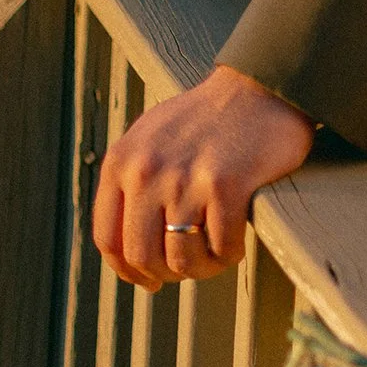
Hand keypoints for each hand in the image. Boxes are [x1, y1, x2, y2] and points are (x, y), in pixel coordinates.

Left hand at [93, 64, 315, 289]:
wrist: (259, 87)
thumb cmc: (207, 118)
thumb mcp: (150, 139)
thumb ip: (131, 182)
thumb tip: (125, 249)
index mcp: (121, 162)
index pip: (108, 238)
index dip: (127, 270)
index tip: (148, 280)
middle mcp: (146, 172)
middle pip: (142, 257)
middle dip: (167, 274)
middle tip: (190, 268)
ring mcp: (185, 179)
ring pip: (182, 260)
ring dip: (202, 269)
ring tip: (216, 257)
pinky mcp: (225, 185)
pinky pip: (221, 247)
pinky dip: (229, 255)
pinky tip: (236, 243)